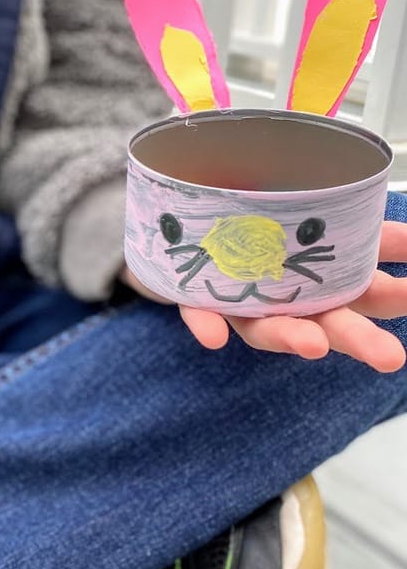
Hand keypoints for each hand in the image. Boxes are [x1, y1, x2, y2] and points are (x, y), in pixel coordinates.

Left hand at [120, 219, 406, 373]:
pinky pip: (200, 313)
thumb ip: (357, 218)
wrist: (184, 219)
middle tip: (391, 357)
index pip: (367, 290)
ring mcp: (243, 302)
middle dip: (359, 339)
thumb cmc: (257, 219)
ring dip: (290, 338)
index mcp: (323, 278)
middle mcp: (288, 300)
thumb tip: (404, 227)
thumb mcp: (314, 211)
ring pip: (269, 328)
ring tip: (314, 345)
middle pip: (328, 323)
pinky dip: (208, 325)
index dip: (393, 295)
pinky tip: (214, 337)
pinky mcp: (195, 297)